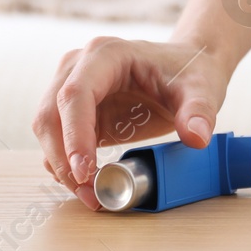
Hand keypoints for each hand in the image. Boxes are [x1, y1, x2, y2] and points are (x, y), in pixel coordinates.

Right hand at [32, 36, 229, 210]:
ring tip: (92, 195)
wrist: (188, 68)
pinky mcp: (75, 110)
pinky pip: (57, 139)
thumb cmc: (190, 72)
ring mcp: (72, 86)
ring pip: (48, 129)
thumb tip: (196, 137)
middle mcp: (79, 66)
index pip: (76, 93)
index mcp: (107, 54)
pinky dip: (65, 165)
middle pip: (51, 113)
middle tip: (90, 194)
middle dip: (63, 159)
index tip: (85, 171)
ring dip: (61, 166)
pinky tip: (88, 185)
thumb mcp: (202, 89)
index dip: (75, 134)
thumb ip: (199, 111)